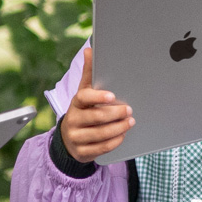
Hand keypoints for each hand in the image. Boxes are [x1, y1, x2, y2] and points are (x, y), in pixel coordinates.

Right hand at [56, 47, 135, 162]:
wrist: (70, 137)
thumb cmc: (83, 110)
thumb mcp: (85, 92)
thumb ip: (90, 73)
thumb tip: (90, 49)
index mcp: (75, 103)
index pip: (83, 97)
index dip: (98, 96)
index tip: (112, 96)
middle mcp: (73, 120)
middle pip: (95, 117)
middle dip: (115, 114)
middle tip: (129, 109)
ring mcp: (75, 137)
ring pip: (99, 134)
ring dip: (118, 128)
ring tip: (131, 121)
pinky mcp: (81, 152)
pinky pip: (100, 148)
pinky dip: (114, 141)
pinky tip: (123, 135)